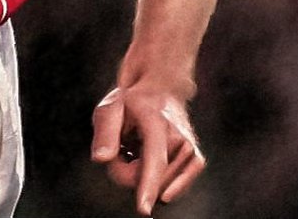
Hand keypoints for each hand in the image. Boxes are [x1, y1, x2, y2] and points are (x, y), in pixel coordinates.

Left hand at [91, 84, 205, 214]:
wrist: (161, 89)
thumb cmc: (131, 101)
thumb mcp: (110, 107)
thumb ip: (104, 133)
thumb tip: (101, 159)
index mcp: (156, 122)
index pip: (153, 160)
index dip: (147, 185)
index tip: (143, 209)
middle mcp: (179, 137)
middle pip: (148, 177)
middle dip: (127, 170)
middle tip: (123, 147)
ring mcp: (190, 150)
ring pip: (159, 186)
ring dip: (141, 175)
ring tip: (138, 147)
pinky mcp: (196, 160)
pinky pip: (172, 188)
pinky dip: (156, 180)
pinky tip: (149, 161)